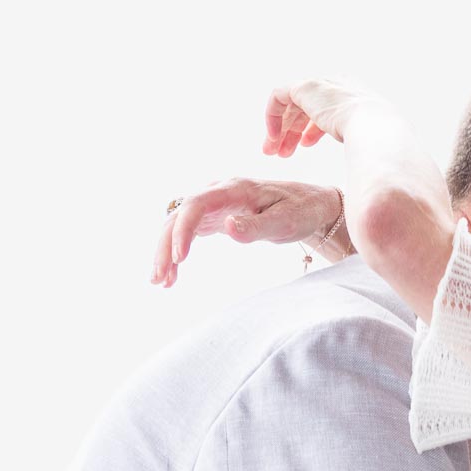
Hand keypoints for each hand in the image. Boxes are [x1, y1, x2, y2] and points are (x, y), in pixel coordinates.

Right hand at [150, 179, 343, 285]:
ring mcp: (215, 205)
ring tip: (160, 281)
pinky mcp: (215, 218)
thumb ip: (256, 225)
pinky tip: (172, 276)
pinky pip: (188, 233)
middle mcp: (219, 192)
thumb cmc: (302, 210)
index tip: (180, 258)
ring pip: (179, 225)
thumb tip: (227, 227)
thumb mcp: (285, 220)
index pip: (197, 204)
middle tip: (159, 278)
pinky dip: (177, 252)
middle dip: (165, 246)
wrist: (311, 205)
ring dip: (166, 251)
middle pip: (180, 215)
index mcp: (235, 188)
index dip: (183, 229)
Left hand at [261, 78, 383, 156]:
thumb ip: (356, 141)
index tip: (304, 145)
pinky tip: (273, 137)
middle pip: (305, 107)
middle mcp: (335, 85)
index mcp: (351, 94)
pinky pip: (279, 96)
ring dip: (281, 129)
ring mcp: (320, 84)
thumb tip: (359, 160)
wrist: (375, 129)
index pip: (324, 107)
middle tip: (282, 153)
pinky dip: (273, 116)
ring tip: (275, 152)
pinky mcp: (304, 87)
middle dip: (291, 131)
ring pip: (291, 105)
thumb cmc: (375, 142)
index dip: (311, 127)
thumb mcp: (365, 139)